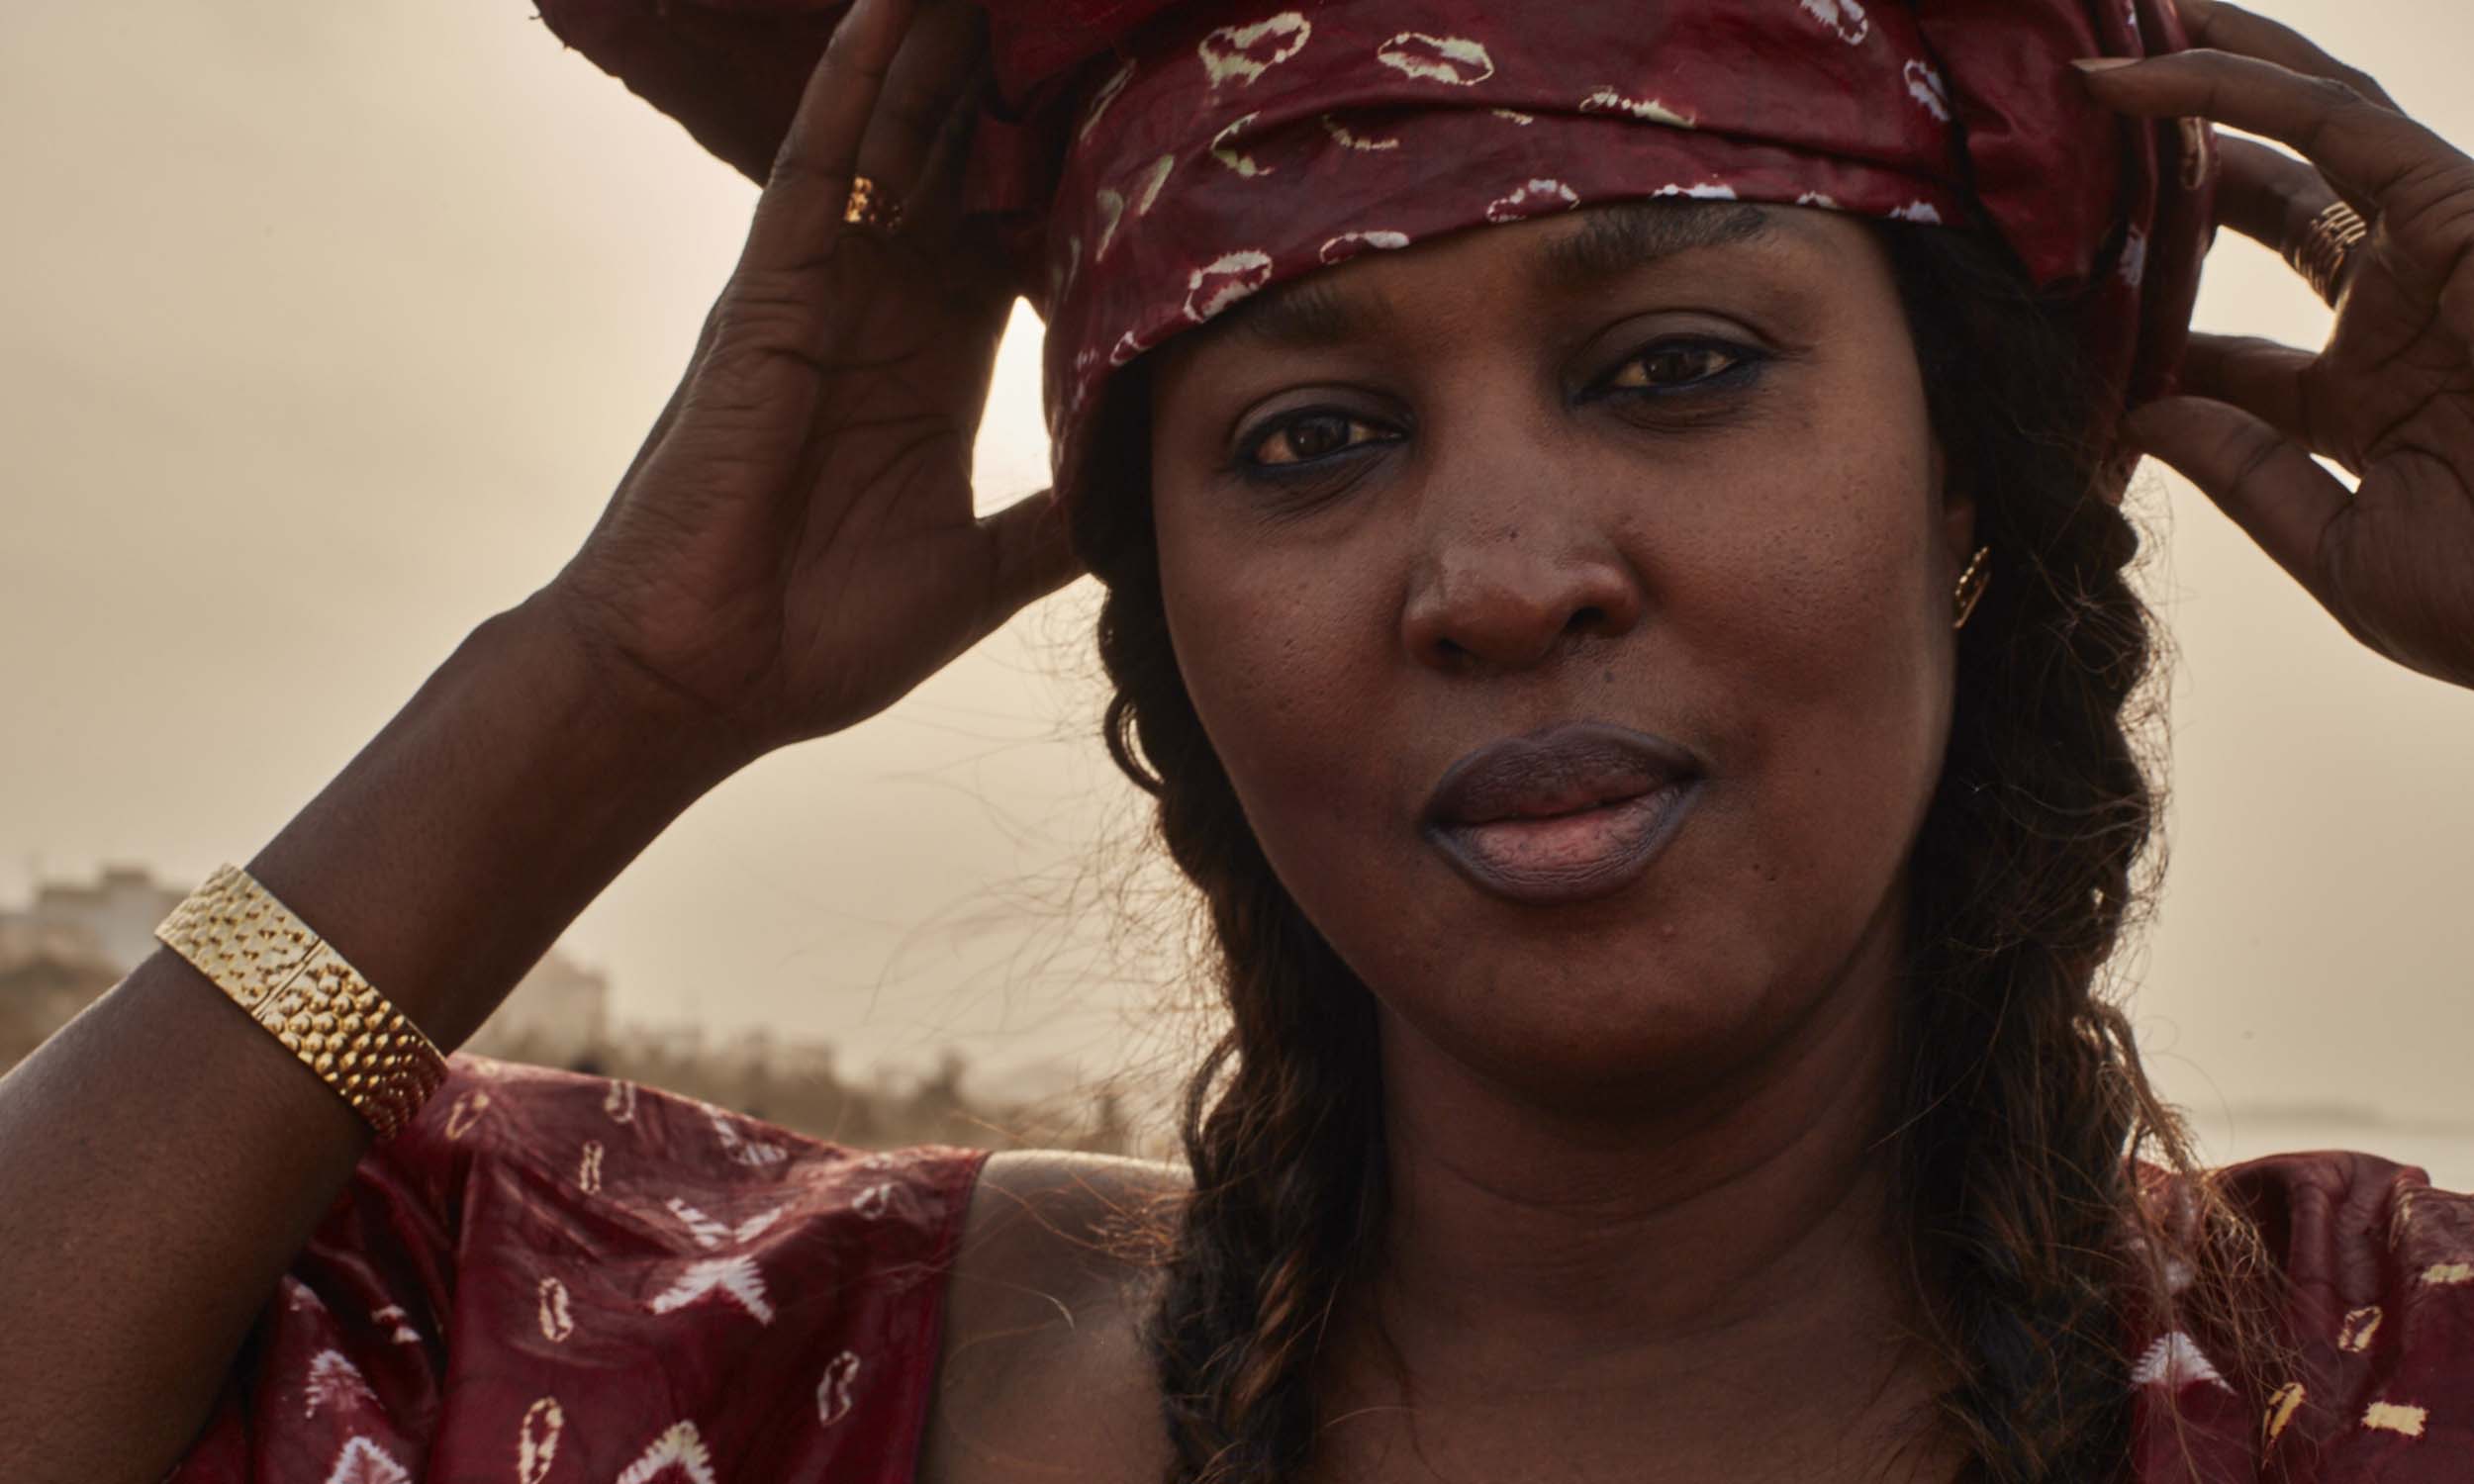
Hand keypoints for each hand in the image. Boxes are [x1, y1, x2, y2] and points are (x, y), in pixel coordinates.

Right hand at [541, 0, 1080, 765]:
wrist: (695, 682)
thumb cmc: (814, 638)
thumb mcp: (978, 574)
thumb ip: (1055, 523)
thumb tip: (1144, 498)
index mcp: (934, 371)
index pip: (1016, 241)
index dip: (1070, 174)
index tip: (1137, 111)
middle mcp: (879, 316)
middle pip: (960, 166)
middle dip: (1009, 84)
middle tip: (1069, 16)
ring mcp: (819, 296)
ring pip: (891, 141)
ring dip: (939, 55)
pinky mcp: (766, 299)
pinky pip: (812, 171)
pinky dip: (848, 89)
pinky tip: (887, 14)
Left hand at [2083, 0, 2473, 689]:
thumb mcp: (2341, 552)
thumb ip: (2248, 476)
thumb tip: (2145, 414)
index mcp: (2366, 403)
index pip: (2230, 348)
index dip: (2145, 322)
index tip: (2050, 302)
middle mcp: (2400, 312)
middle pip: (2270, 207)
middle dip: (2177, 162)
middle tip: (2074, 127)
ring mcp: (2435, 254)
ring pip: (2306, 128)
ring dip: (2207, 73)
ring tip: (2111, 37)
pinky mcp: (2462, 208)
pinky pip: (2340, 122)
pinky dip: (2241, 86)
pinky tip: (2152, 64)